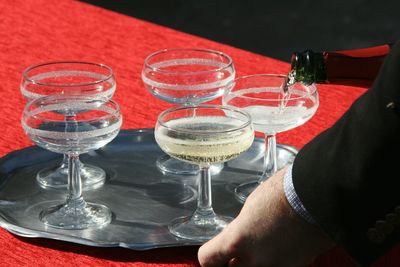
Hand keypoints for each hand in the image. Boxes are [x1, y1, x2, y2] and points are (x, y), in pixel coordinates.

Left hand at [198, 167, 334, 266]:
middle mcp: (255, 261)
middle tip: (236, 252)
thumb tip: (239, 236)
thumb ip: (240, 228)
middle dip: (231, 263)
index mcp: (237, 241)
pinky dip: (275, 260)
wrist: (317, 196)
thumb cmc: (283, 194)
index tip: (212, 253)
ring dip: (254, 262)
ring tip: (262, 245)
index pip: (207, 260)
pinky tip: (280, 244)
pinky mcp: (296, 266)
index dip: (208, 255)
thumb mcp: (250, 207)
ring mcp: (277, 266)